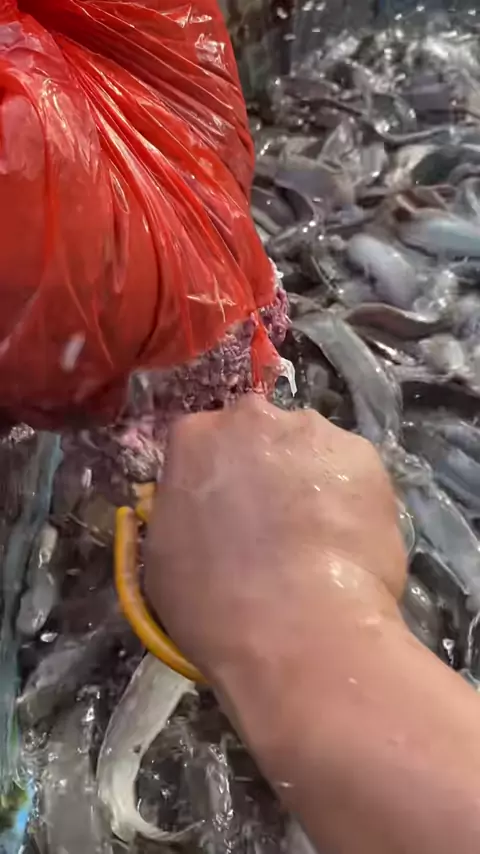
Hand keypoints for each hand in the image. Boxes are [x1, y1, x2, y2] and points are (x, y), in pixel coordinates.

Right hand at [145, 394, 406, 682]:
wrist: (299, 630)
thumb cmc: (213, 604)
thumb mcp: (161, 557)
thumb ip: (180, 511)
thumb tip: (203, 510)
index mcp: (194, 436)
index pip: (203, 443)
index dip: (217, 479)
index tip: (227, 511)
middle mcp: (253, 419)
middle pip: (258, 435)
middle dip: (264, 468)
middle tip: (273, 523)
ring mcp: (313, 432)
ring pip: (308, 450)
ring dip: (309, 480)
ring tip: (317, 537)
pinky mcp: (364, 455)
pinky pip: (350, 471)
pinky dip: (348, 497)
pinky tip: (346, 541)